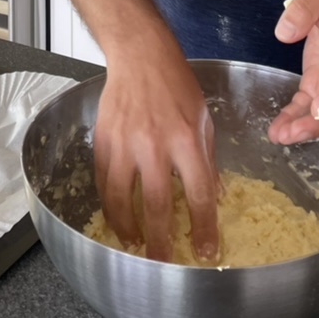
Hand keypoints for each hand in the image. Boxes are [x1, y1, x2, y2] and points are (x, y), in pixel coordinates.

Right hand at [93, 35, 219, 261]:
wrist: (140, 55)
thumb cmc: (175, 82)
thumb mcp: (203, 118)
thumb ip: (208, 158)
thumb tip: (215, 193)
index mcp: (186, 138)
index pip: (198, 193)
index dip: (203, 226)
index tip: (206, 249)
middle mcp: (155, 144)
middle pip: (156, 204)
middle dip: (161, 240)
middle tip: (163, 262)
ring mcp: (125, 143)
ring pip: (121, 198)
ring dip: (127, 227)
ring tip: (134, 243)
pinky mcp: (104, 139)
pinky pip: (102, 180)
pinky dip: (108, 203)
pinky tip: (116, 214)